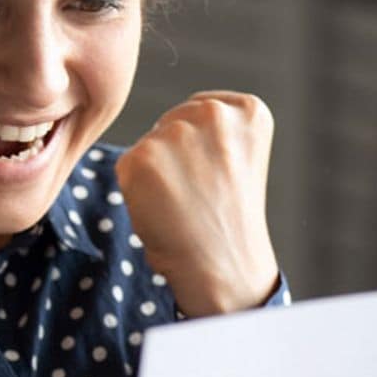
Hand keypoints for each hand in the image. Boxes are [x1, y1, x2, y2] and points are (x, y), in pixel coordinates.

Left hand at [114, 91, 279, 316]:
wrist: (224, 267)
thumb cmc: (230, 219)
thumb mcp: (240, 157)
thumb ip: (212, 128)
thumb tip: (162, 124)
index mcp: (249, 110)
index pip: (202, 109)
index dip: (202, 147)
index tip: (219, 176)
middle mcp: (214, 114)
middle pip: (174, 121)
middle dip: (177, 154)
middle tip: (199, 194)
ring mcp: (177, 134)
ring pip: (150, 144)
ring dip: (156, 171)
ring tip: (183, 202)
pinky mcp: (142, 157)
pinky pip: (127, 164)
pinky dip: (136, 188)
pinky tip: (163, 209)